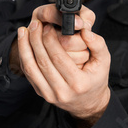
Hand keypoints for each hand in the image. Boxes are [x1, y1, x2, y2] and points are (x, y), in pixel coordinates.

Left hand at [17, 4, 110, 127]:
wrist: (89, 103)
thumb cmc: (96, 79)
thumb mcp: (104, 61)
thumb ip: (98, 44)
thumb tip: (85, 32)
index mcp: (78, 83)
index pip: (59, 58)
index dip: (50, 40)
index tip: (47, 26)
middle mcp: (62, 91)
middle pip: (43, 62)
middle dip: (36, 40)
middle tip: (35, 24)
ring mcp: (49, 94)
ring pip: (31, 68)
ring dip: (24, 47)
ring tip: (23, 31)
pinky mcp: (41, 93)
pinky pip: (28, 74)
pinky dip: (24, 57)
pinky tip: (23, 44)